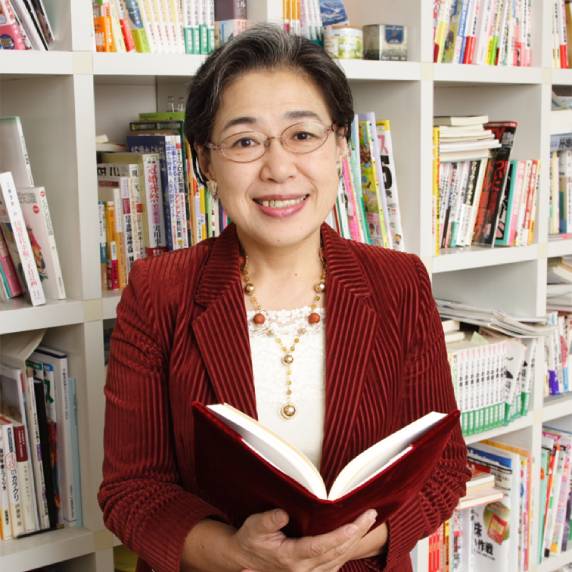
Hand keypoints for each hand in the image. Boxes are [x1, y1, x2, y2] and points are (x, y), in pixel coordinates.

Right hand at [230, 508, 377, 571]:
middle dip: (356, 533)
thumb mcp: (254, 527)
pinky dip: (347, 550)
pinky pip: (335, 563)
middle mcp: (303, 570)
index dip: (340, 536)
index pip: (321, 547)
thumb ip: (269, 521)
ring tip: (368, 521)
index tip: (356, 525)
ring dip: (355, 541)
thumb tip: (283, 513)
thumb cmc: (250, 540)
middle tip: (370, 514)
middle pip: (336, 552)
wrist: (244, 559)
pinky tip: (355, 537)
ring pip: (339, 558)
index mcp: (291, 558)